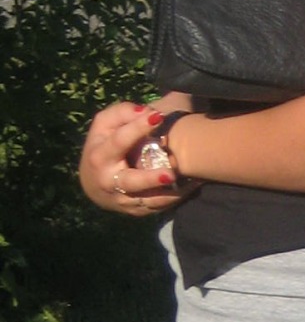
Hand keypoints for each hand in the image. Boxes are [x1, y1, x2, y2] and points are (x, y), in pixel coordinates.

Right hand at [79, 97, 194, 216]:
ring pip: (150, 200)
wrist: (94, 185)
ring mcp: (124, 200)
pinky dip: (176, 198)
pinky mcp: (137, 211)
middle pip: (132, 182)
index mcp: (101, 156)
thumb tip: (145, 110)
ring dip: (172, 193)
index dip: (137, 128)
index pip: (119, 141)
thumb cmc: (103, 146)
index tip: (158, 115)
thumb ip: (122, 113)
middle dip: (151, 179)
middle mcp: (110, 181)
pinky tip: (192, 186)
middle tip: (171, 174)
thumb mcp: (104, 125)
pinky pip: (158, 207)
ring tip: (193, 182)